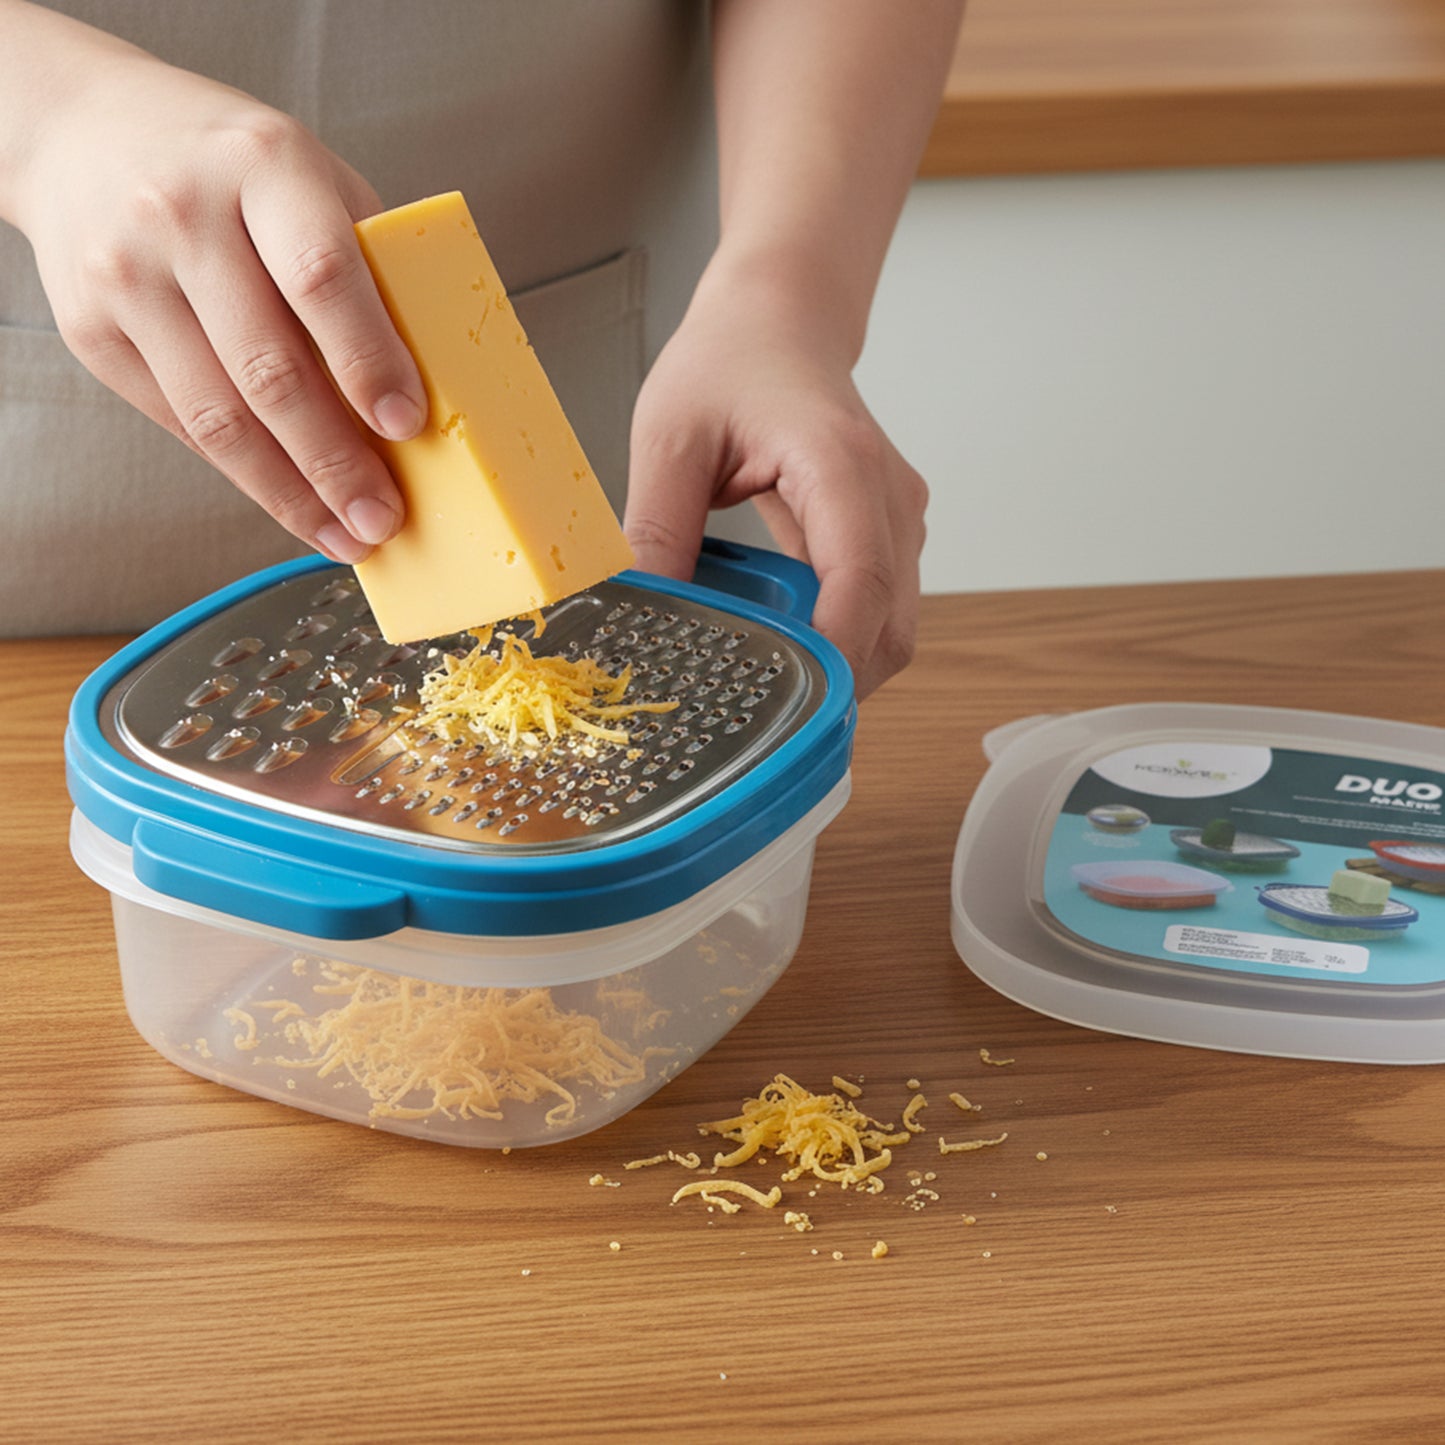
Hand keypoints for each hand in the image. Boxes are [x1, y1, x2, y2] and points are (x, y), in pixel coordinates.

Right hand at [8, 40, 424, 562]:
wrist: (81, 130)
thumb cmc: (229, 166)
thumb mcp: (309, 178)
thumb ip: (366, 264)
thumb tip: (438, 381)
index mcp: (262, 166)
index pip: (322, 276)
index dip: (369, 360)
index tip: (408, 426)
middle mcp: (183, 216)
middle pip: (270, 368)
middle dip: (337, 462)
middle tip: (384, 518)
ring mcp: (127, 277)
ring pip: (219, 416)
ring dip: (291, 493)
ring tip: (345, 535)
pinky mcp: (92, 331)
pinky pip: (182, 424)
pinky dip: (245, 475)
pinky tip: (291, 503)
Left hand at [624, 271, 926, 697]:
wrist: (782, 317)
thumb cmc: (731, 359)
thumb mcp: (670, 436)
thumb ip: (656, 528)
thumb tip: (639, 614)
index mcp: (839, 465)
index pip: (861, 583)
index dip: (833, 658)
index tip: (786, 708)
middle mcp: (888, 497)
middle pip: (891, 628)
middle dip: (838, 685)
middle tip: (763, 718)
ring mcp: (896, 518)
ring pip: (893, 628)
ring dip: (840, 666)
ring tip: (763, 680)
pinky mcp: (886, 532)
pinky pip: (876, 608)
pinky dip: (836, 638)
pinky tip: (778, 641)